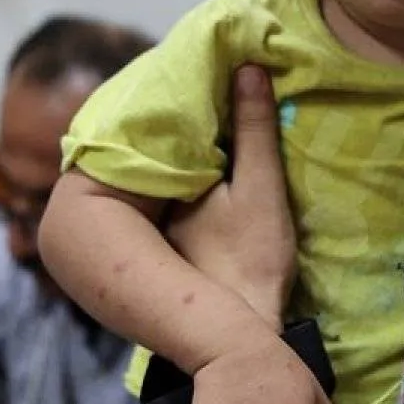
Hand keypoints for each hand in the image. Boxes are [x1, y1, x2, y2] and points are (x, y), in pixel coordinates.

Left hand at [164, 65, 296, 325]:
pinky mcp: (163, 249)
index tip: (195, 71)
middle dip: (172, 126)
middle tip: (200, 88)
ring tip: (203, 118)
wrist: (245, 335)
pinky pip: (164, 197)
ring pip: (158, 175)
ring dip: (175, 153)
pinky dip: (178, 179)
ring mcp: (150, 231)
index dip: (175, 101)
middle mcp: (142, 206)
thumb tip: (248, 68)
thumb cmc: (251, 260)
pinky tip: (202, 169)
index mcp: (159, 184)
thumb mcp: (261, 188)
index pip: (158, 128)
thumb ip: (255, 130)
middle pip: (155, 152)